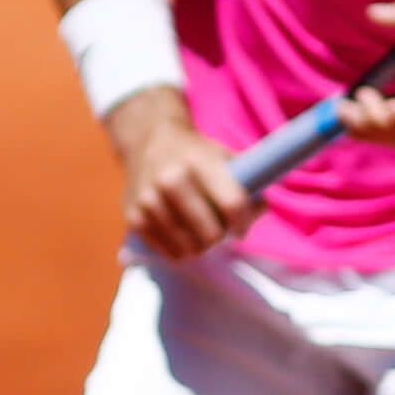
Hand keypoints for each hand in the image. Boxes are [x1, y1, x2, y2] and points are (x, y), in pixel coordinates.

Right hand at [107, 87, 254, 259]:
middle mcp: (170, 180)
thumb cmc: (195, 154)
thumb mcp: (223, 156)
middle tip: (219, 227)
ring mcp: (149, 200)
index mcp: (199, 161)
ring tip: (200, 229)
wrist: (148, 141)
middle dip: (221, 236)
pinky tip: (183, 232)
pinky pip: (170, 252)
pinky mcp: (134, 217)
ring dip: (201, 244)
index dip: (243, 222)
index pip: (232, 205)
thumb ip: (249, 183)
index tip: (241, 225)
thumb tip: (260, 209)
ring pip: (190, 249)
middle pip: (210, 235)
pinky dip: (182, 248)